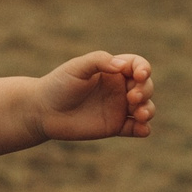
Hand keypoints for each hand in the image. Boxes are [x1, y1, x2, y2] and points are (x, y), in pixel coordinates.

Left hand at [34, 51, 154, 140]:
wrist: (43, 111)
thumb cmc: (58, 84)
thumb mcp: (76, 68)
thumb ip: (99, 61)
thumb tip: (122, 65)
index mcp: (113, 70)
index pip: (137, 65)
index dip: (143, 69)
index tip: (139, 75)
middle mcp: (119, 88)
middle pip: (146, 86)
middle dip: (145, 90)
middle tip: (132, 97)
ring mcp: (118, 108)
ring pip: (145, 107)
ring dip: (148, 110)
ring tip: (139, 114)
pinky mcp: (115, 127)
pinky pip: (135, 129)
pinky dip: (143, 129)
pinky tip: (142, 130)